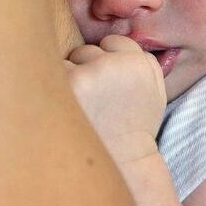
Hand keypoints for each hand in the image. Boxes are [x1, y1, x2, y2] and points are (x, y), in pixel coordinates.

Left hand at [65, 35, 166, 161]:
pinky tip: (68, 112)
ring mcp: (89, 74)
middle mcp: (115, 64)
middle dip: (87, 70)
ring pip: (68, 61)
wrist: (119, 163)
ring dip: (70, 79)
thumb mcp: (154, 92)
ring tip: (83, 108)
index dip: (109, 61)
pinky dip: (54, 91)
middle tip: (95, 101)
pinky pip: (51, 75)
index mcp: (139, 63)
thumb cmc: (134, 128)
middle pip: (87, 51)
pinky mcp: (66, 87)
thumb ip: (143, 63)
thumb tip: (119, 43)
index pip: (113, 42)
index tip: (110, 85)